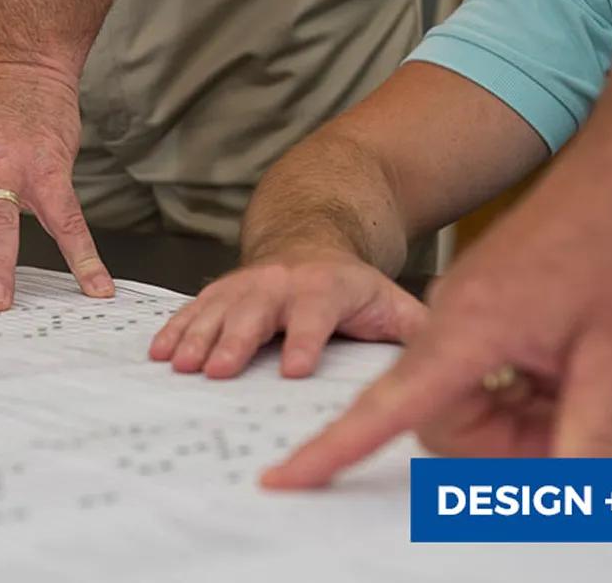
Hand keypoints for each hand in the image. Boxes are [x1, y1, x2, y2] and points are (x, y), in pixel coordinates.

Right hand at [148, 248, 427, 378]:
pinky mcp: (222, 290)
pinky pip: (195, 308)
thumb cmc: (350, 285)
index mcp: (327, 288)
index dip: (305, 340)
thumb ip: (415, 327)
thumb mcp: (390, 299)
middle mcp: (282, 283)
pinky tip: (160, 350)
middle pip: (256, 312)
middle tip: (218, 370)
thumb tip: (451, 356)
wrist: (309, 241)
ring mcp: (248, 284)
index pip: (316, 315)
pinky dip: (176, 329)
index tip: (294, 368)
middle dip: (236, 341)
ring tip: (180, 363)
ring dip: (198, 337)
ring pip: (219, 310)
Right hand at [260, 122, 611, 488]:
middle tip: (575, 426)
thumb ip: (590, 440)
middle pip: (442, 418)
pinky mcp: (484, 308)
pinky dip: (524, 389)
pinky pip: (481, 373)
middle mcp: (453, 319)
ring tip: (583, 385)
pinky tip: (567, 369)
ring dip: (521, 414)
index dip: (330, 451)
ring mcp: (467, 311)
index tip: (284, 476)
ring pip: (466, 399)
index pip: (387, 408)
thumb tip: (578, 501)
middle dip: (504, 442)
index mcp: (468, 329)